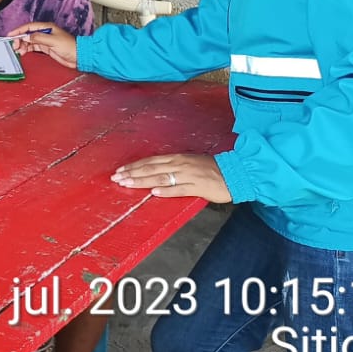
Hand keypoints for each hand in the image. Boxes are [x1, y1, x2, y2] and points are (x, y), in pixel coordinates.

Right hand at [10, 21, 76, 68]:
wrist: (78, 56)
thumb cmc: (70, 46)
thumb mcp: (53, 41)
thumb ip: (39, 38)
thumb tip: (27, 36)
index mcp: (47, 27)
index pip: (29, 27)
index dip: (19, 30)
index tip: (11, 34)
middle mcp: (45, 33)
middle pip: (28, 34)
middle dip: (19, 39)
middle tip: (15, 45)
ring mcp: (45, 40)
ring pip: (29, 41)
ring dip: (23, 45)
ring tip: (18, 50)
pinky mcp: (46, 48)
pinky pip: (33, 47)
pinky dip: (27, 49)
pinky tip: (23, 52)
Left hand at [112, 153, 231, 203]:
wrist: (236, 172)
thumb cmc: (212, 168)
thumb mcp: (190, 163)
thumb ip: (174, 167)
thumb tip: (156, 172)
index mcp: (178, 158)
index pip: (151, 161)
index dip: (135, 166)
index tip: (120, 170)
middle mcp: (180, 164)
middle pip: (151, 168)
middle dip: (132, 173)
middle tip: (116, 178)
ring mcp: (188, 175)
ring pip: (161, 178)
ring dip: (142, 181)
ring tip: (127, 184)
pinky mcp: (198, 187)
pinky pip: (179, 189)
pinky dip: (166, 191)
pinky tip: (154, 193)